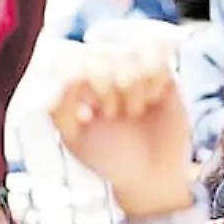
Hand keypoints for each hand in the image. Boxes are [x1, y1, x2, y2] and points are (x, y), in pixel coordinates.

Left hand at [49, 55, 195, 219]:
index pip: (71, 53)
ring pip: (130, 47)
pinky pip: (157, 49)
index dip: (79, 76)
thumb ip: (59, 108)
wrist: (149, 176)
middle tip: (114, 114)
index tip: (87, 111)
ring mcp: (135, 67)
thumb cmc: (108, 157)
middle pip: (101, 49)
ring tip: (135, 109)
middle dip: (106, 83)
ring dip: (132, 81)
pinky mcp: (164, 71)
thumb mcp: (74, 138)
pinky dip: (154, 72)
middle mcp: (105, 68)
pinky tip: (154, 96)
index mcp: (78, 80)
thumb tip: (67, 75)